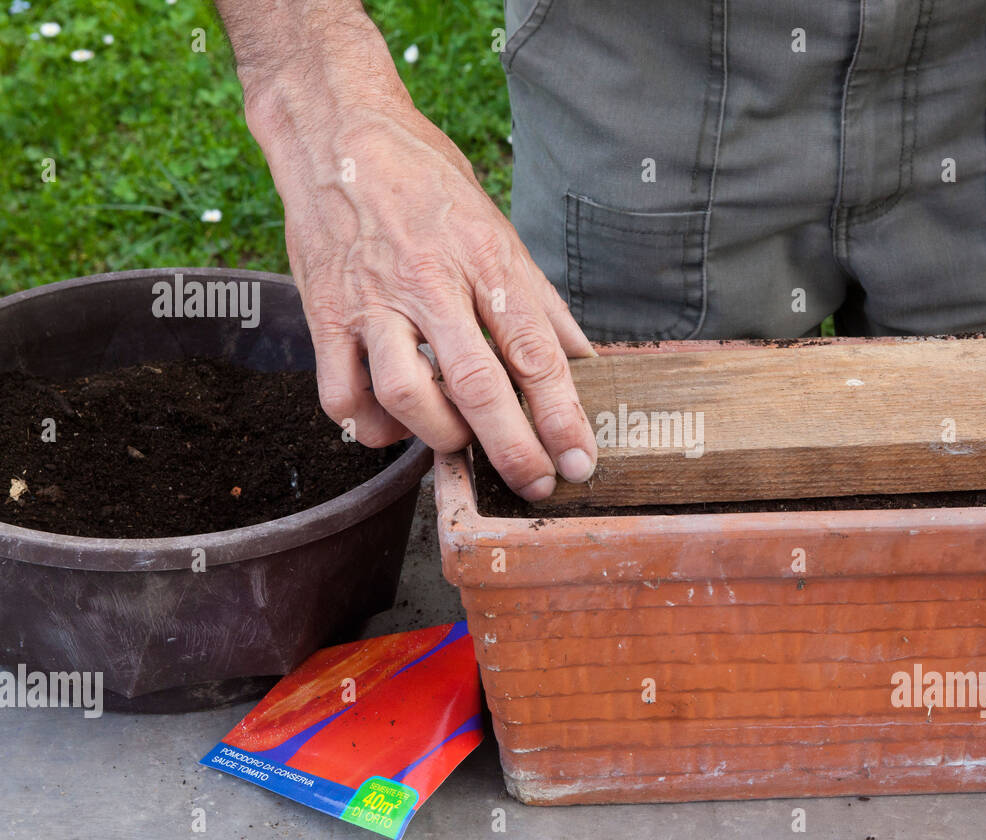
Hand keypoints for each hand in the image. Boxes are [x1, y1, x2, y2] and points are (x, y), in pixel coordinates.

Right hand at [231, 11, 596, 501]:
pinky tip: (391, 424)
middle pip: (477, 384)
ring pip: (405, 395)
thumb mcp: (496, 227)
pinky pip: (341, 395)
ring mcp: (371, 301)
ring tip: (460, 444)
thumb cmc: (423, 181)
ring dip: (439, 436)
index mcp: (483, 258)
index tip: (581, 459)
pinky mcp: (323, 314)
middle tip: (535, 481)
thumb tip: (585, 359)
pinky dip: (369, 425)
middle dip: (513, 447)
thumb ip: (539, 301)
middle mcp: (428, 282)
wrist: (335, 134)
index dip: (562, 414)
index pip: (534, 351)